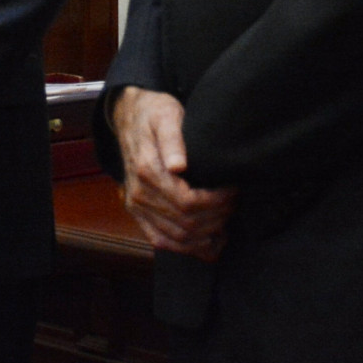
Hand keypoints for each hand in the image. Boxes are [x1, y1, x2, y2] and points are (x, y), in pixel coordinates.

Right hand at [113, 87, 236, 260]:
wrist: (128, 118)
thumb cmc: (153, 114)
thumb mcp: (166, 114)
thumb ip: (173, 139)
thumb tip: (179, 166)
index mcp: (147, 171)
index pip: (187, 202)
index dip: (216, 202)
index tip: (233, 191)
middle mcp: (139, 194)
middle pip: (185, 224)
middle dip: (217, 218)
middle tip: (234, 203)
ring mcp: (137, 207)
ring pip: (177, 239)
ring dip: (206, 236)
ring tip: (226, 221)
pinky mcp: (138, 213)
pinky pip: (162, 241)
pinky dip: (188, 248)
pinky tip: (209, 241)